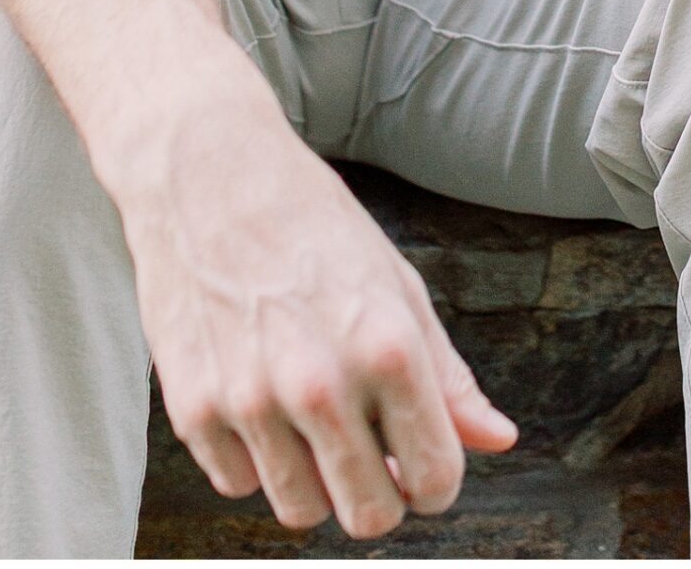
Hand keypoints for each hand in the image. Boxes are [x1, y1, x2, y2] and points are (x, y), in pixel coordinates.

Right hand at [117, 74, 516, 537]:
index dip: (438, 481)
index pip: (434, 477)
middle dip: (382, 496)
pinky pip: (237, 484)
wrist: (207, 175)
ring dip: (316, 480)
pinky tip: (261, 399)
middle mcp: (320, 384)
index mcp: (386, 347)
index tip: (425, 466)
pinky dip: (254, 457)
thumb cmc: (311, 223)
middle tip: (375, 456)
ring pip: (300, 511)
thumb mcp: (397, 283)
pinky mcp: (193, 410)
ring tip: (315, 420)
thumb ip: (447, 374)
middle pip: (368, 516)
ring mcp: (251, 402)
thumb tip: (497, 437)